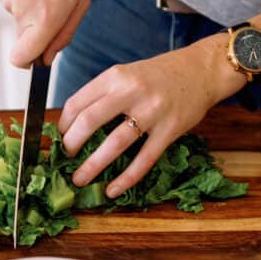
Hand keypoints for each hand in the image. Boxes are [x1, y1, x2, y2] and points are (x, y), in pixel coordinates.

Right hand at [0, 0, 89, 67]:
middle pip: (24, 42)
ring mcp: (9, 2)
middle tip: (56, 9)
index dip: (29, 63)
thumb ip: (64, 35)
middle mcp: (23, 13)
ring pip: (21, 23)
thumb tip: (47, 58)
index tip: (38, 58)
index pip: (22, 59)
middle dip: (38, 36)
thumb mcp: (80, 2)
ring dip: (34, 13)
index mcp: (46, 19)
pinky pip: (16, 6)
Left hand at [58, 37, 243, 197]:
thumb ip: (104, 94)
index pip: (77, 102)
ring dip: (92, 166)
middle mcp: (131, 91)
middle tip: (65, 159)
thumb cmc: (159, 75)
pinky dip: (126, 178)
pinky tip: (113, 189)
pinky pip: (144, 159)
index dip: (63, 125)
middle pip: (89, 122)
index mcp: (115, 76)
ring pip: (115, 144)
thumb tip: (76, 125)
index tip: (60, 138)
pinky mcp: (170, 130)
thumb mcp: (127, 74)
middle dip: (71, 145)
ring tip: (79, 179)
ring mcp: (152, 111)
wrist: (200, 70)